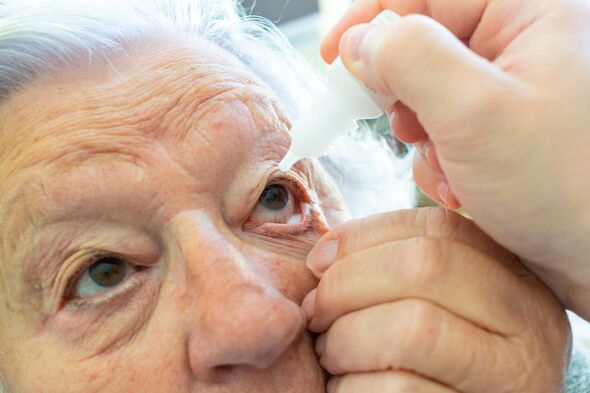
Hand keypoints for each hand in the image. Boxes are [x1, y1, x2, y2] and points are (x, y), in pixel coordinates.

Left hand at [302, 208, 570, 392]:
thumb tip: (326, 254)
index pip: (437, 226)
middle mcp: (531, 320)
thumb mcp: (436, 303)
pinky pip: (401, 389)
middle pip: (425, 267)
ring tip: (330, 353)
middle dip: (348, 284)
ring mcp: (515, 375)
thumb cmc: (432, 360)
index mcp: (514, 276)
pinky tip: (346, 387)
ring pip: (414, 328)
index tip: (317, 262)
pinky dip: (353, 386)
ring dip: (347, 338)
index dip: (362, 236)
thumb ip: (400, 269)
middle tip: (316, 312)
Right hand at [320, 0, 589, 318]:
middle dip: (405, 96)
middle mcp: (523, 46)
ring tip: (454, 170)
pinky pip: (446, 132)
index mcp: (530, 13)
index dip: (372, 22)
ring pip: (429, 96)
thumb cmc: (574, 188)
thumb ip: (409, 60)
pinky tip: (466, 189)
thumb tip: (360, 42)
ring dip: (425, 140)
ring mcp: (514, 93)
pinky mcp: (505, 134)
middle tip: (407, 130)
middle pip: (424, 46)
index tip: (333, 56)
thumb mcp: (476, 112)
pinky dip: (441, 163)